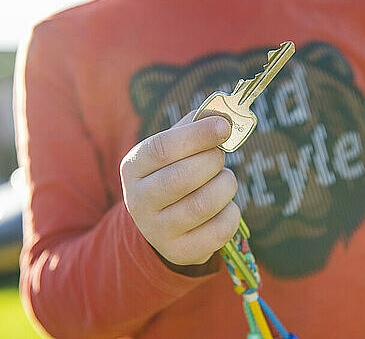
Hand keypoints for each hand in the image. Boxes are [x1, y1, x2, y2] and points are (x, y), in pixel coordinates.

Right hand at [120, 110, 239, 267]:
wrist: (162, 223)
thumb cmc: (175, 172)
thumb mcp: (176, 147)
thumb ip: (196, 126)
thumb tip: (225, 113)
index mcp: (133, 166)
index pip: (162, 148)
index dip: (197, 135)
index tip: (224, 126)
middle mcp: (137, 201)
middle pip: (183, 178)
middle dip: (213, 162)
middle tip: (220, 158)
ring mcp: (156, 230)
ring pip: (203, 205)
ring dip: (225, 186)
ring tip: (224, 181)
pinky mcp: (179, 252)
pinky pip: (218, 231)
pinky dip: (231, 213)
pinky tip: (225, 207)